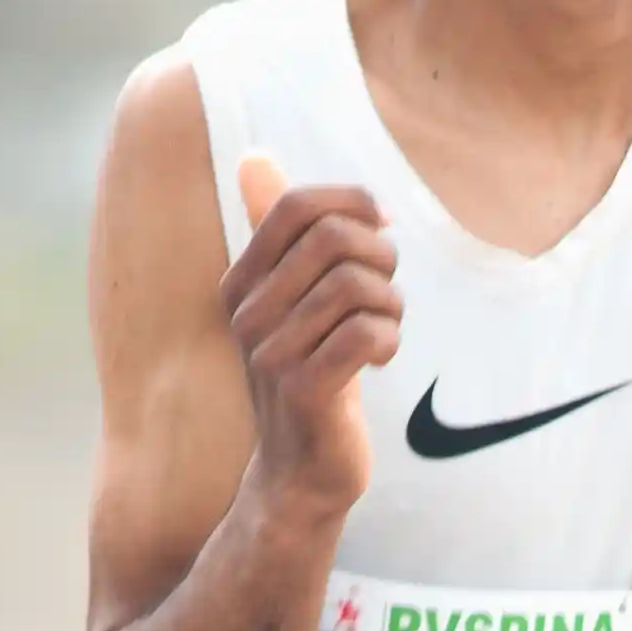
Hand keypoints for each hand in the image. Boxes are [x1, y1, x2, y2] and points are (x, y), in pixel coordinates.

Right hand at [227, 151, 401, 514]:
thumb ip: (279, 234)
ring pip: (355, 286)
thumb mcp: (293, 301)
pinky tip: (381, 358)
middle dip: (379, 256)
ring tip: (385, 328)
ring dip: (390, 304)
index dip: (350, 202)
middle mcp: (246, 315)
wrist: (300, 474)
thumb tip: (253, 157)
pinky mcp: (304, 390)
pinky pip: (366, 333)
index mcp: (241, 284)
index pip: (294, 206)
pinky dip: (389, 339)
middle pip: (333, 239)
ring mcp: (271, 354)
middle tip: (386, 291)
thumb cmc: (310, 377)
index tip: (380, 226)